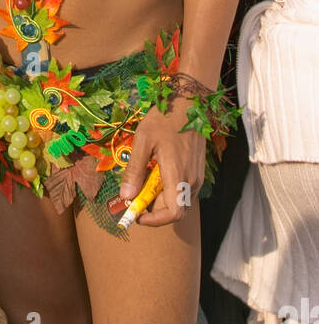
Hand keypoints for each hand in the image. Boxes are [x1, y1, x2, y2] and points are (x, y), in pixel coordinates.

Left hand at [118, 101, 205, 227]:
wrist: (188, 102)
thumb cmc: (164, 119)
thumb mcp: (143, 141)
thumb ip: (135, 170)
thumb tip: (125, 196)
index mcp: (178, 174)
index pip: (173, 213)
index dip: (155, 220)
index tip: (136, 214)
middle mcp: (192, 180)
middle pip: (175, 209)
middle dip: (153, 209)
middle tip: (134, 197)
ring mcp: (196, 176)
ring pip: (179, 200)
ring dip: (160, 199)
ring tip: (142, 181)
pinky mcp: (197, 170)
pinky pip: (183, 189)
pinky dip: (168, 190)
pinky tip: (155, 172)